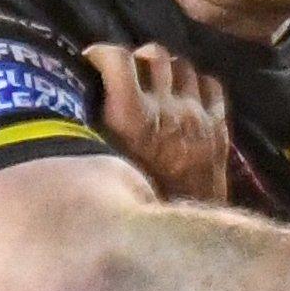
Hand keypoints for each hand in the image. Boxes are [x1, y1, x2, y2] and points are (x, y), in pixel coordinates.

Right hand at [84, 43, 229, 202]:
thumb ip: (88, 130)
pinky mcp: (218, 128)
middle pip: (155, 55)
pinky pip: (212, 86)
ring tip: (157, 82)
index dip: (102, 53)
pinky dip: (198, 84)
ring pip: (185, 66)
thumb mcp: (98, 164)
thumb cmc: (129, 201)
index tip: (93, 60)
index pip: (117, 58)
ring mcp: (197, 116)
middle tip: (128, 72)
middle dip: (138, 58)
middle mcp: (166, 109)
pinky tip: (186, 95)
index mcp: (129, 116)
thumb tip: (71, 102)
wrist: (181, 238)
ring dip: (168, 69)